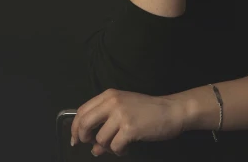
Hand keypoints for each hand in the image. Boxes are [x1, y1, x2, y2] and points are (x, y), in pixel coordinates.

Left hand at [70, 88, 186, 156]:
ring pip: (100, 139)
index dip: (75, 128)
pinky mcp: (130, 128)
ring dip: (107, 148)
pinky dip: (119, 151)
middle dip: (83, 138)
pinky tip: (126, 148)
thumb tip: (93, 147)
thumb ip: (105, 123)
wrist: (172, 111)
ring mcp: (121, 115)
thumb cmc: (149, 110)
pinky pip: (114, 147)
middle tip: (92, 145)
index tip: (75, 139)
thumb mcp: (124, 108)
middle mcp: (113, 102)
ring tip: (119, 146)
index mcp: (109, 95)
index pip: (82, 111)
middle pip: (84, 124)